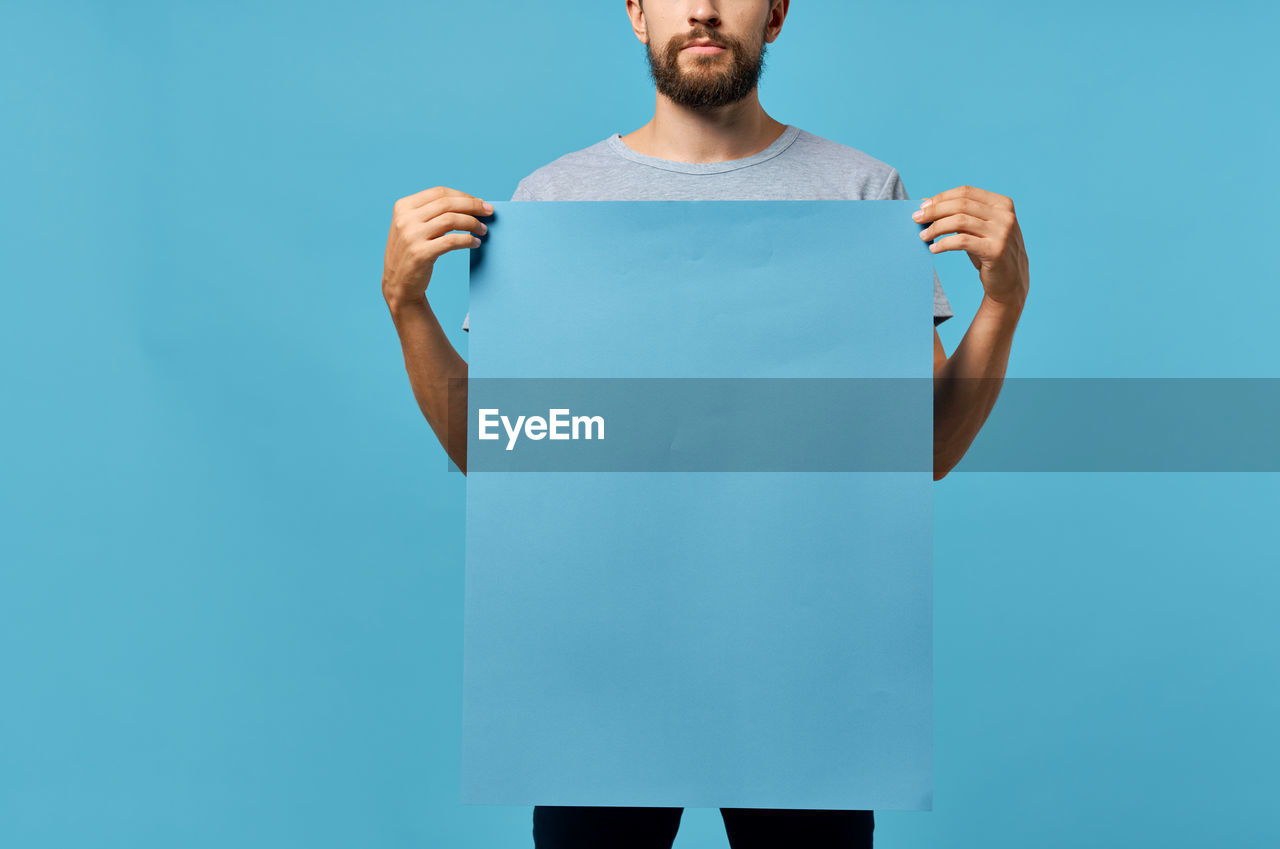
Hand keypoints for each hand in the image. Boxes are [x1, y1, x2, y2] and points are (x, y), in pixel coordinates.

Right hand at [382, 186, 491, 310]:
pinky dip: (468, 240)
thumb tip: (468, 204)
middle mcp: (405, 219)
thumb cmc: (412, 253)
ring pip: (451, 220)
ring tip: (483, 230)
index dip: (463, 196)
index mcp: (403, 206)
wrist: (398, 284)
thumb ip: (431, 213)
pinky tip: (475, 243)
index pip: (439, 192)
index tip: (480, 202)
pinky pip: (452, 241)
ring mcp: (411, 236)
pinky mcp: (420, 253)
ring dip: (472, 223)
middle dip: (473, 206)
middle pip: (447, 203)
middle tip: (489, 212)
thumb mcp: (413, 226)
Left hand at [912, 185, 1028, 308]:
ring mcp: (1002, 232)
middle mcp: (1005, 215)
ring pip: (959, 222)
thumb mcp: (976, 229)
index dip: (942, 197)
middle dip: (935, 211)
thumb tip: (926, 202)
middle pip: (961, 205)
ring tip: (923, 236)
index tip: (924, 206)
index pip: (966, 192)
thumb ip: (959, 214)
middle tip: (917, 218)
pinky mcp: (996, 250)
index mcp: (1002, 203)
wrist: (1010, 281)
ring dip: (936, 228)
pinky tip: (934, 249)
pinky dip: (943, 244)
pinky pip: (962, 241)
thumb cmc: (988, 251)